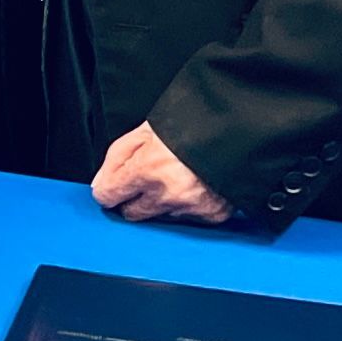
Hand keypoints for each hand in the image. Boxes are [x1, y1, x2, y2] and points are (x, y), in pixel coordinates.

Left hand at [91, 123, 232, 223]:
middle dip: (133, 198)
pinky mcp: (212, 215)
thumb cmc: (193, 122)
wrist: (240, 126)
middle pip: (132, 213)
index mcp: (148, 168)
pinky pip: (187, 218)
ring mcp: (192, 207)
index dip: (108, 189)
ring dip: (162, 202)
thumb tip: (101, 184)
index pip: (108, 196)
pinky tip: (194, 184)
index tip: (113, 186)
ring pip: (160, 216)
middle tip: (146, 178)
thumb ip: (117, 158)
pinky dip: (186, 205)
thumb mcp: (146, 130)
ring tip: (177, 175)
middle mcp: (168, 193)